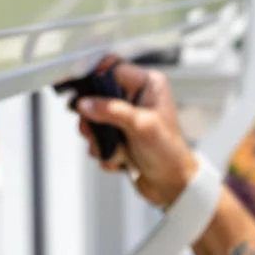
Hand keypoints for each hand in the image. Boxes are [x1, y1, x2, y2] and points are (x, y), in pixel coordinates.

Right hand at [71, 59, 199, 209]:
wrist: (172, 186)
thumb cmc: (169, 153)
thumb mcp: (141, 126)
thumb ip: (111, 110)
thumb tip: (85, 104)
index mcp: (148, 85)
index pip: (113, 69)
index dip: (95, 79)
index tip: (82, 93)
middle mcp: (136, 98)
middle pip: (97, 96)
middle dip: (94, 118)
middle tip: (94, 130)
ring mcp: (126, 118)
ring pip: (94, 120)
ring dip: (100, 139)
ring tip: (117, 150)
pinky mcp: (119, 136)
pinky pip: (98, 139)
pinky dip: (106, 152)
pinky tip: (122, 159)